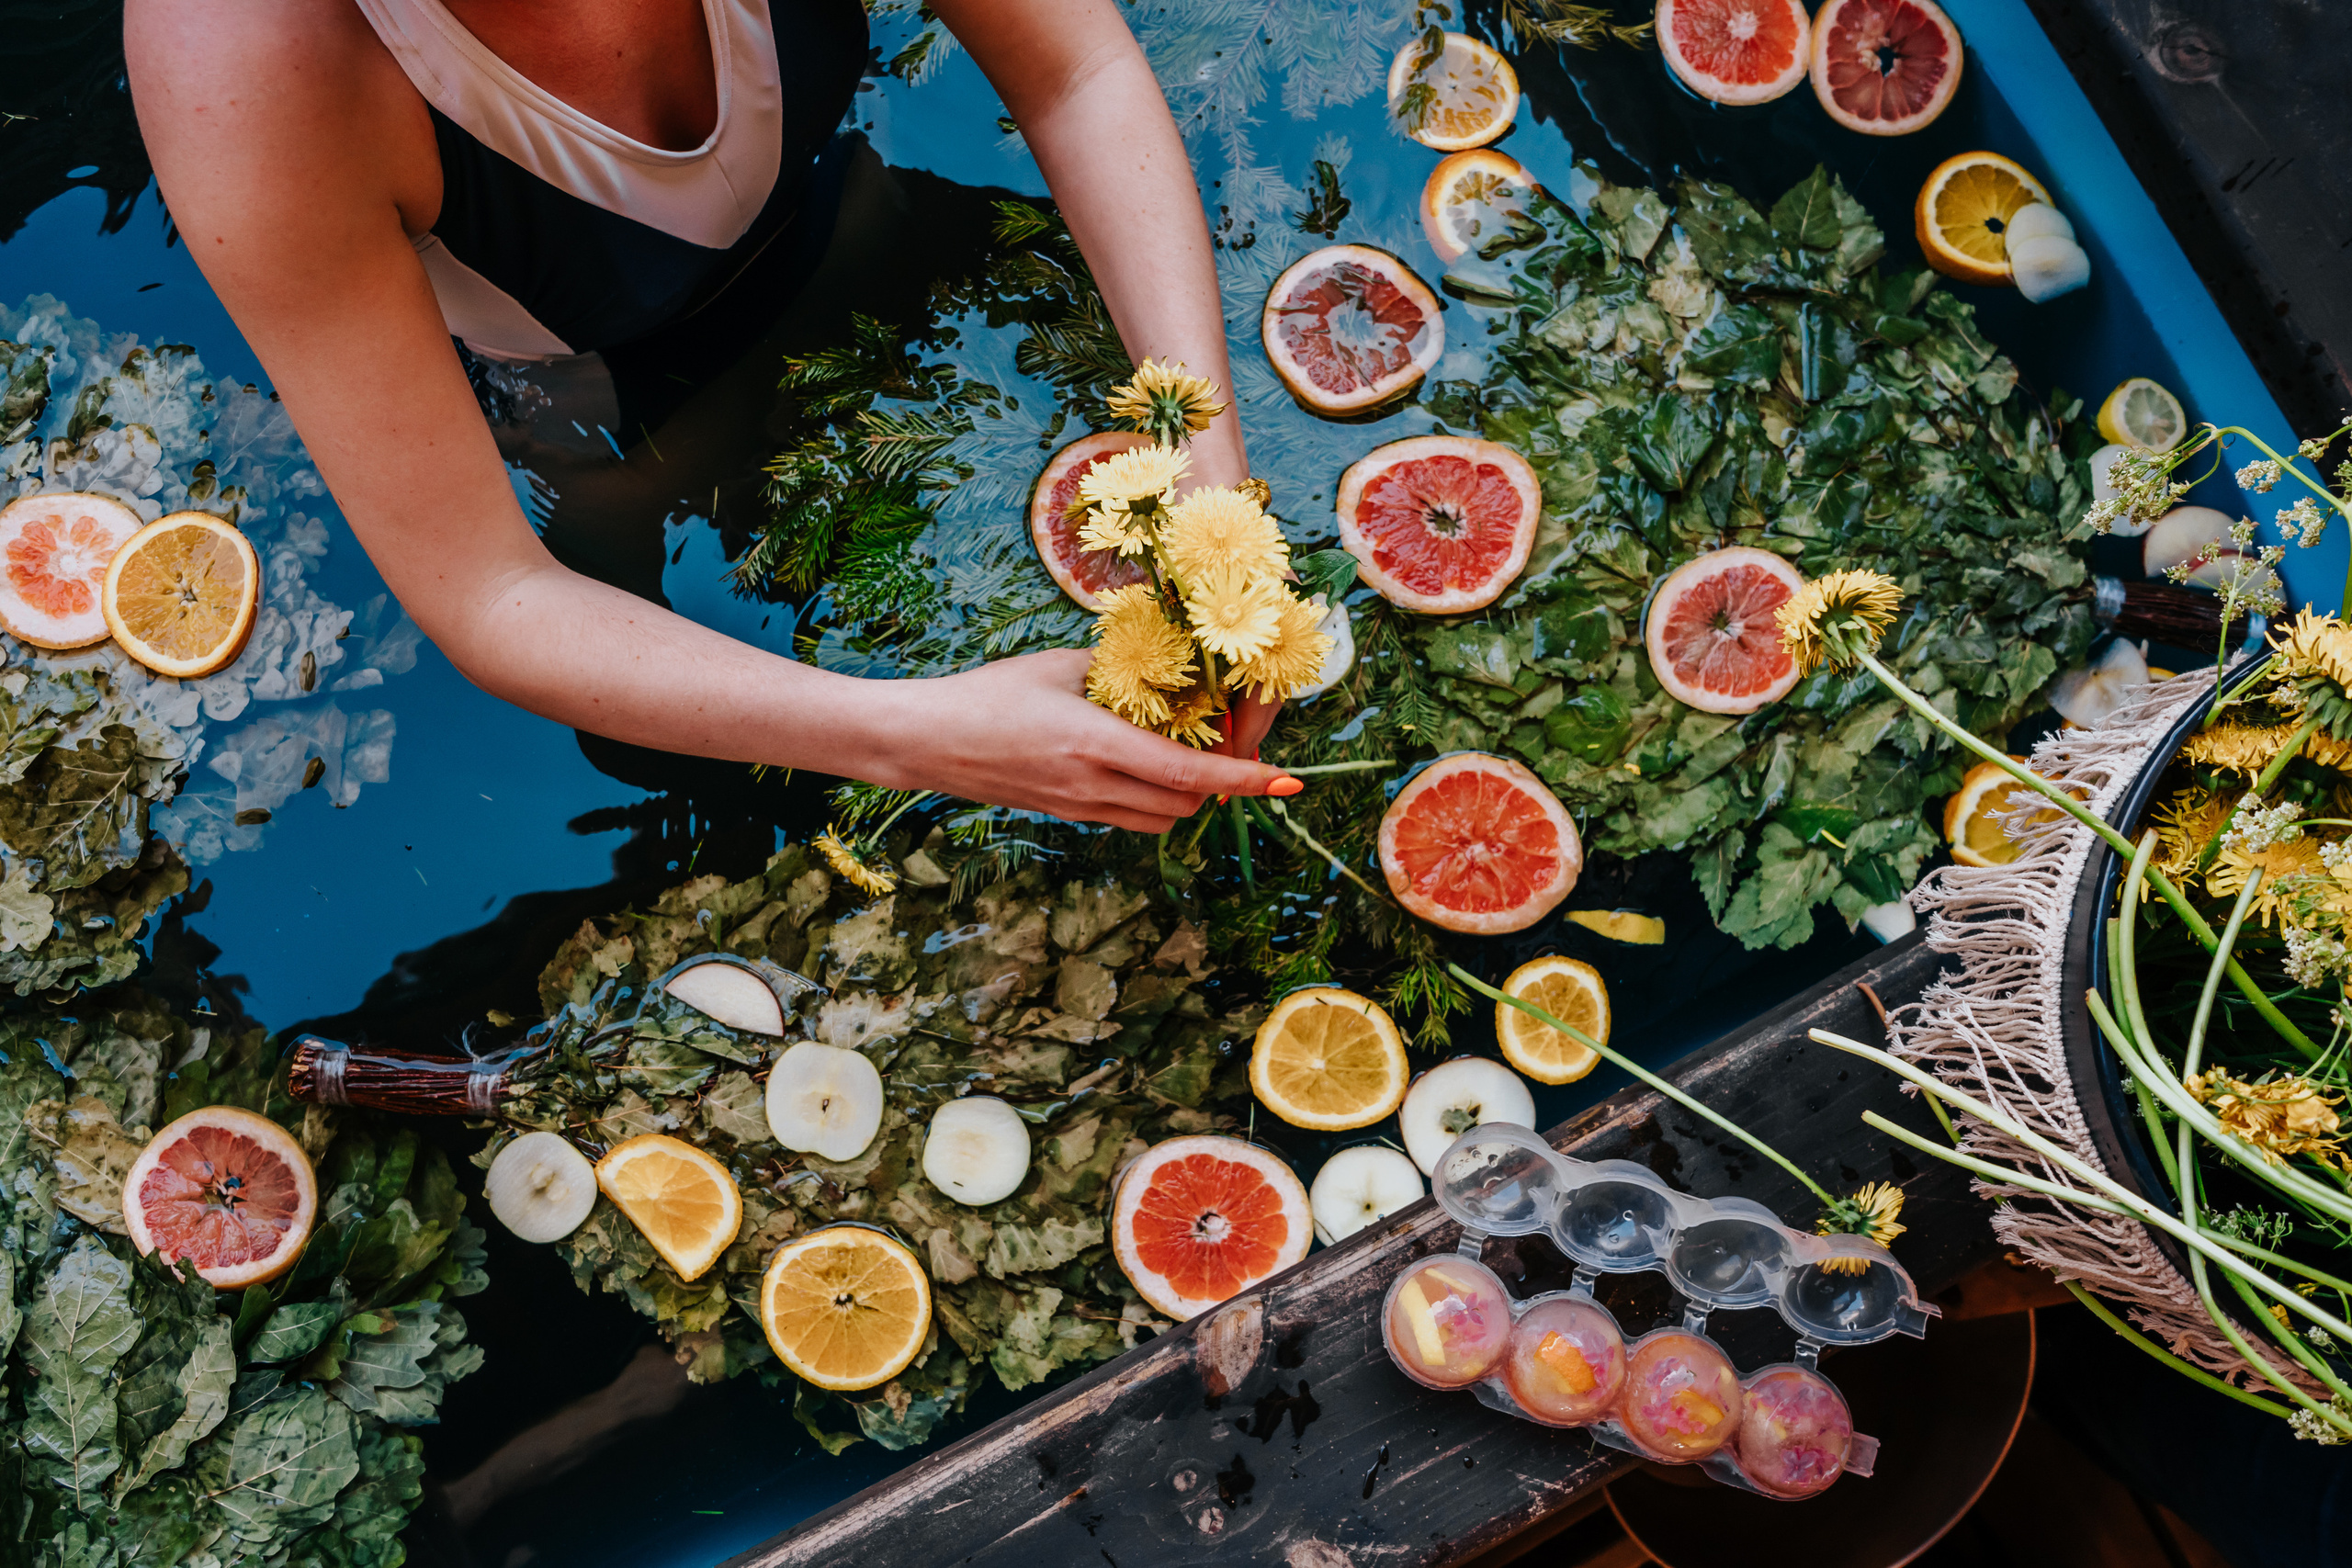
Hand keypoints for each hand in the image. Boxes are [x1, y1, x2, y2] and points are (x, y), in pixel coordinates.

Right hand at [873, 649, 1295, 832]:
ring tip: (1187, 756)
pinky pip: (1129, 818)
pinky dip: (1153, 799)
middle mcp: (1094, 786)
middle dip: (1220, 783)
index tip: (1288, 780)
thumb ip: (1114, 667)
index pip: (1191, 772)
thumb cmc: (988, 694)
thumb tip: (1163, 657)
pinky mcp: (1066, 815)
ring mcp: (1080, 807)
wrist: (927, 741)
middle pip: (1188, 805)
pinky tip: (1143, 766)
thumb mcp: (1057, 666)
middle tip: (1231, 747)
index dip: (1245, 778)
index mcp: (1098, 744)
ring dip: (1187, 796)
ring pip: (1162, 820)